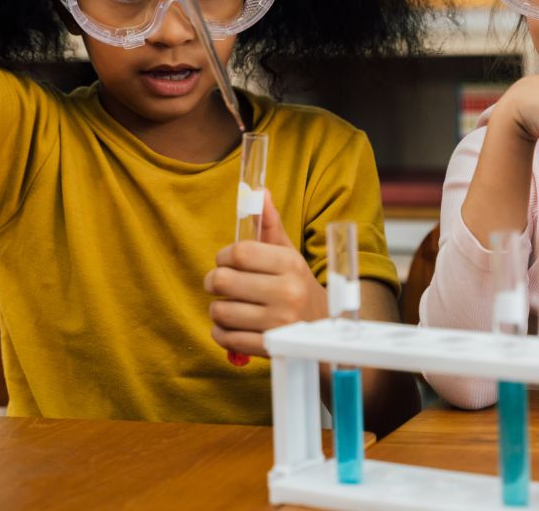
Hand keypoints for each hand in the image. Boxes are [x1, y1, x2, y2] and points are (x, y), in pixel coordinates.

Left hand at [204, 193, 327, 357]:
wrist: (324, 332)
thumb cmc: (297, 287)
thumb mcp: (289, 254)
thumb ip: (270, 224)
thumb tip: (258, 190)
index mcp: (290, 264)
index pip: (238, 253)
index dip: (223, 256)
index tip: (226, 262)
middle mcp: (287, 293)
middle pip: (222, 280)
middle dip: (214, 281)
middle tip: (221, 284)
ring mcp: (278, 324)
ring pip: (219, 310)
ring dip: (218, 309)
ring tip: (231, 306)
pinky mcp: (268, 348)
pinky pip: (224, 338)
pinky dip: (221, 332)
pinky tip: (233, 327)